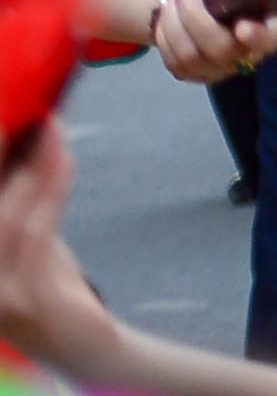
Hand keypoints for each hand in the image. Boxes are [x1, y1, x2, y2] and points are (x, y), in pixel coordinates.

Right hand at [0, 128, 127, 377]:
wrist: (82, 344)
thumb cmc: (50, 284)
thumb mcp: (29, 238)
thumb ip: (20, 198)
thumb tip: (29, 136)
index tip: (5, 122)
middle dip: (0, 159)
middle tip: (20, 118)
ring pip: (6, 219)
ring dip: (31, 169)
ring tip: (51, 131)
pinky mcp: (26, 300)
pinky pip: (37, 234)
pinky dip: (50, 190)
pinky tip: (63, 161)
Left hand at [141, 0, 276, 82]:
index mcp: (266, 26)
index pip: (269, 40)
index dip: (257, 37)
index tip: (241, 28)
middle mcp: (245, 54)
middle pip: (221, 50)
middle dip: (195, 17)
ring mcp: (217, 68)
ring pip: (191, 57)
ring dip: (174, 24)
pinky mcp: (191, 73)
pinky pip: (173, 62)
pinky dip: (164, 36)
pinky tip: (166, 16)